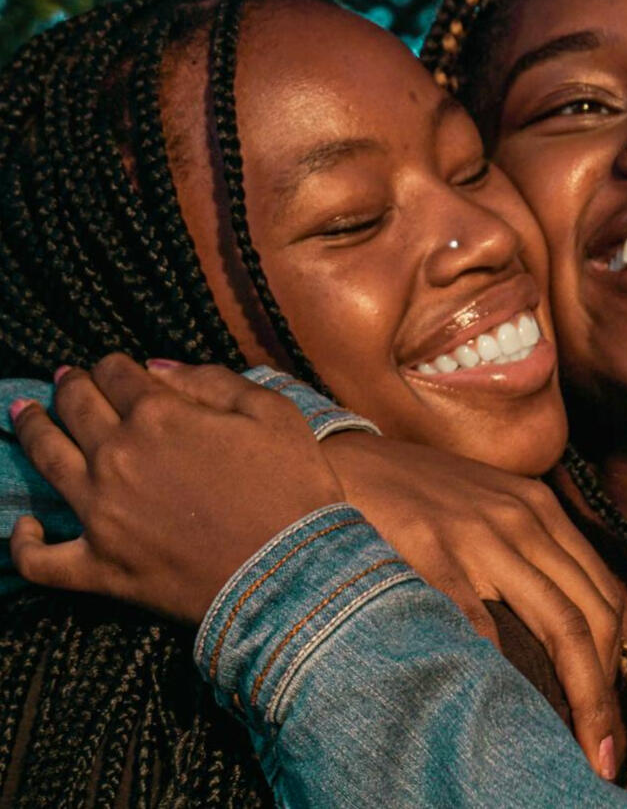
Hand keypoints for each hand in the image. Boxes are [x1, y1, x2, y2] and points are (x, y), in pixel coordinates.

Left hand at [9, 354, 343, 624]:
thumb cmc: (291, 487)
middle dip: (71, 384)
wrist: (292, 571)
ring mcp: (100, 513)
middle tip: (68, 378)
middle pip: (75, 405)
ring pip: (46, 459)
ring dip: (31, 428)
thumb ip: (212, 379)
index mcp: (159, 414)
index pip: (117, 372)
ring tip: (23, 412)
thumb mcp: (271, 412)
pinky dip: (24, 541)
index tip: (117, 366)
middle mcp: (117, 456)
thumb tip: (157, 366)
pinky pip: (40, 558)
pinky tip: (25, 523)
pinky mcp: (99, 567)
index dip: (114, 363)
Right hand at [320, 431, 623, 776]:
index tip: (608, 714)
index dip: (615, 661)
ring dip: (579, 694)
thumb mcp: (487, 505)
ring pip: (557, 622)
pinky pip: (480, 620)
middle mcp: (521, 518)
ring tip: (578, 749)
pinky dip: (501, 668)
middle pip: (590, 616)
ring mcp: (478, 534)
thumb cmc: (418, 495)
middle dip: (605, 691)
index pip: (602, 592)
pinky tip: (504, 707)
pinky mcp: (431, 549)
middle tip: (603, 752)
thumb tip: (563, 633)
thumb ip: (524, 551)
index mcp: (538, 508)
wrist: (348, 460)